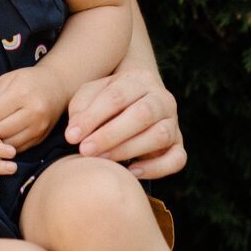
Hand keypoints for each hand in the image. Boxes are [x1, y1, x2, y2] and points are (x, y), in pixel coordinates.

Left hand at [0, 67, 63, 153]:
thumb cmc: (28, 80)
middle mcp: (33, 112)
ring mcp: (39, 127)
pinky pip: (18, 148)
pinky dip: (7, 144)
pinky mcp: (41, 137)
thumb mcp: (8, 79)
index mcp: (22, 93)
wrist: (57, 86)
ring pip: (8, 143)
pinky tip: (5, 134)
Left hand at [65, 66, 185, 178]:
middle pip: (142, 114)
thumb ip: (81, 107)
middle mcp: (162, 98)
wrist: (134, 103)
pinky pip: (177, 159)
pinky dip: (156, 168)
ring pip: (160, 136)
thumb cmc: (106, 101)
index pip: (117, 96)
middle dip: (110, 135)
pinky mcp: (178, 145)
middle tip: (85, 151)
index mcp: (140, 79)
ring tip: (103, 160)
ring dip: (129, 150)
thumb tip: (75, 132)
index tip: (71, 136)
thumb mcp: (90, 95)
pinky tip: (131, 172)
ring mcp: (173, 122)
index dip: (93, 117)